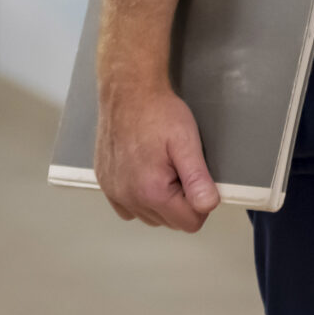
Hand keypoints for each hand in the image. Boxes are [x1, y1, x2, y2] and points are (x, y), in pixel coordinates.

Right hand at [96, 79, 221, 231]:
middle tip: (177, 166)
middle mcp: (129, 198)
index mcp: (152, 192)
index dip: (199, 202)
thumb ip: (198, 179)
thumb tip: (208, 206)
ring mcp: (114, 192)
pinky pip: (128, 208)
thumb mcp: (186, 141)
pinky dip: (139, 197)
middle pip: (169, 221)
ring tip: (161, 165)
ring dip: (159, 200)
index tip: (194, 177)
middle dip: (179, 200)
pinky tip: (144, 172)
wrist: (128, 91)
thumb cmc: (157, 112)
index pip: (190, 223)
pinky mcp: (105, 184)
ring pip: (149, 216)